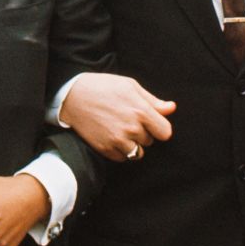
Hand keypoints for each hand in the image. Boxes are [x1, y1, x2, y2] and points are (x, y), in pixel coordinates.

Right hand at [57, 72, 174, 161]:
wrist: (72, 96)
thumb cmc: (103, 87)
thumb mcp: (130, 86)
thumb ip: (153, 101)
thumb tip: (172, 108)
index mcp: (141, 111)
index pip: (165, 132)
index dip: (159, 127)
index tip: (151, 123)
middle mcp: (132, 128)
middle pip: (150, 141)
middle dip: (143, 133)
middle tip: (127, 119)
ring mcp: (118, 140)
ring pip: (137, 153)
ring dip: (133, 144)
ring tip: (121, 130)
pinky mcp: (105, 148)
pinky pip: (122, 158)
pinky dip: (120, 151)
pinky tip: (111, 137)